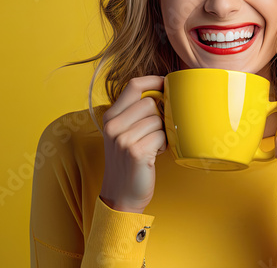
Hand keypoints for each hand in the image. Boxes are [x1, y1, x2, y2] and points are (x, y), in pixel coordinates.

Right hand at [99, 76, 166, 213]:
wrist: (121, 196)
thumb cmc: (129, 162)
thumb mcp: (124, 133)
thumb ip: (135, 113)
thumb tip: (164, 90)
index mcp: (110, 116)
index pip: (134, 85)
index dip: (154, 80)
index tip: (166, 83)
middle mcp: (113, 125)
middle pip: (151, 102)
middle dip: (160, 116)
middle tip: (155, 133)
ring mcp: (123, 138)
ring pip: (158, 119)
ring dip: (162, 133)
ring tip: (152, 145)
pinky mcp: (136, 151)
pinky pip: (161, 136)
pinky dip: (164, 145)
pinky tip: (154, 154)